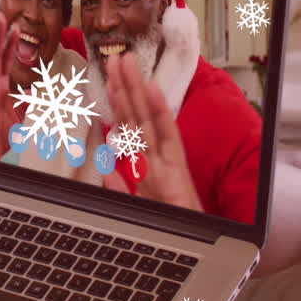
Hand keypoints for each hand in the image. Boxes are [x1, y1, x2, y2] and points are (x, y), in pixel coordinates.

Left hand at [104, 52, 202, 213]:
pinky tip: (152, 91)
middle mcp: (158, 157)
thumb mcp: (140, 204)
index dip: (119, 101)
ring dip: (136, 89)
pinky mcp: (177, 169)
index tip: (109, 77)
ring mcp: (167, 160)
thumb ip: (122, 186)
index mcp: (148, 164)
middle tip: (115, 56)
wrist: (194, 244)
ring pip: (147, 118)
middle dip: (126, 85)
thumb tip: (107, 168)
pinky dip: (160, 112)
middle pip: (138, 115)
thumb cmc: (172, 223)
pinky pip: (168, 136)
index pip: (130, 126)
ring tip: (127, 64)